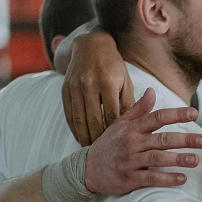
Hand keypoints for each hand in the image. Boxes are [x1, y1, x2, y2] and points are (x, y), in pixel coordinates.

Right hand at [61, 30, 134, 145]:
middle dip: (99, 139)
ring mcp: (74, 87)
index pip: (112, 115)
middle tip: (106, 154)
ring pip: (79, 119)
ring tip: (93, 150)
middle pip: (93, 120)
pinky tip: (80, 138)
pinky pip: (68, 114)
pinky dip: (74, 128)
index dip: (115, 133)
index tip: (120, 148)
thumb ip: (130, 104)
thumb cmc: (114, 68)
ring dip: (85, 137)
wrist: (90, 46)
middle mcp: (89, 84)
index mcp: (108, 82)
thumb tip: (138, 128)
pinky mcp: (64, 89)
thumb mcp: (126, 82)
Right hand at [84, 87, 201, 195]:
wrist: (86, 169)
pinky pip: (151, 178)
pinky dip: (166, 179)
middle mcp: (132, 143)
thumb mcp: (120, 124)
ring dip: (178, 159)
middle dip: (184, 140)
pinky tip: (182, 179)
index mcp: (132, 128)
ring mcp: (131, 161)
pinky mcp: (130, 178)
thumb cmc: (109, 145)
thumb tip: (152, 90)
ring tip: (195, 160)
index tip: (195, 113)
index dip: (177, 115)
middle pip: (162, 139)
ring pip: (157, 158)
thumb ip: (138, 109)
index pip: (157, 117)